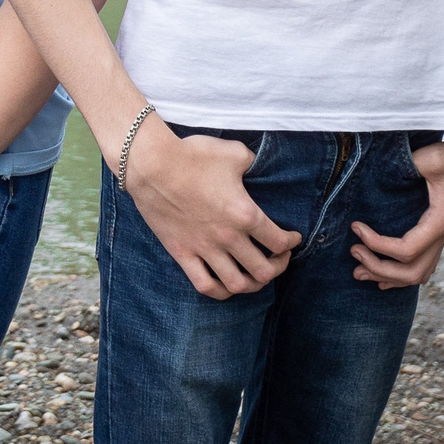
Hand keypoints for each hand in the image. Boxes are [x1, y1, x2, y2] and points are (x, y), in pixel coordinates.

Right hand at [123, 124, 301, 299]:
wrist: (150, 164)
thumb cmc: (192, 155)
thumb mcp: (233, 152)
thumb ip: (253, 162)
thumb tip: (258, 167)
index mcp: (244, 214)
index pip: (279, 241)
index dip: (292, 242)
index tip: (293, 238)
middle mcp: (228, 237)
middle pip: (263, 270)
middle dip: (277, 266)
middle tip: (278, 257)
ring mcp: (204, 248)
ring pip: (237, 284)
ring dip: (252, 284)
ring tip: (254, 274)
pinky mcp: (182, 252)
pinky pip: (205, 285)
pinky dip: (220, 291)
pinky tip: (225, 284)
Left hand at [350, 131, 443, 288]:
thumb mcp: (429, 159)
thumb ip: (401, 167)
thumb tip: (371, 173)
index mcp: (440, 221)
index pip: (405, 250)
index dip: (376, 244)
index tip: (356, 227)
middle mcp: (443, 234)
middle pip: (412, 272)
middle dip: (379, 268)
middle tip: (353, 252)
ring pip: (419, 274)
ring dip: (389, 277)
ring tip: (361, 271)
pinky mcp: (441, 230)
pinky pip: (424, 263)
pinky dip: (403, 273)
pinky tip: (386, 274)